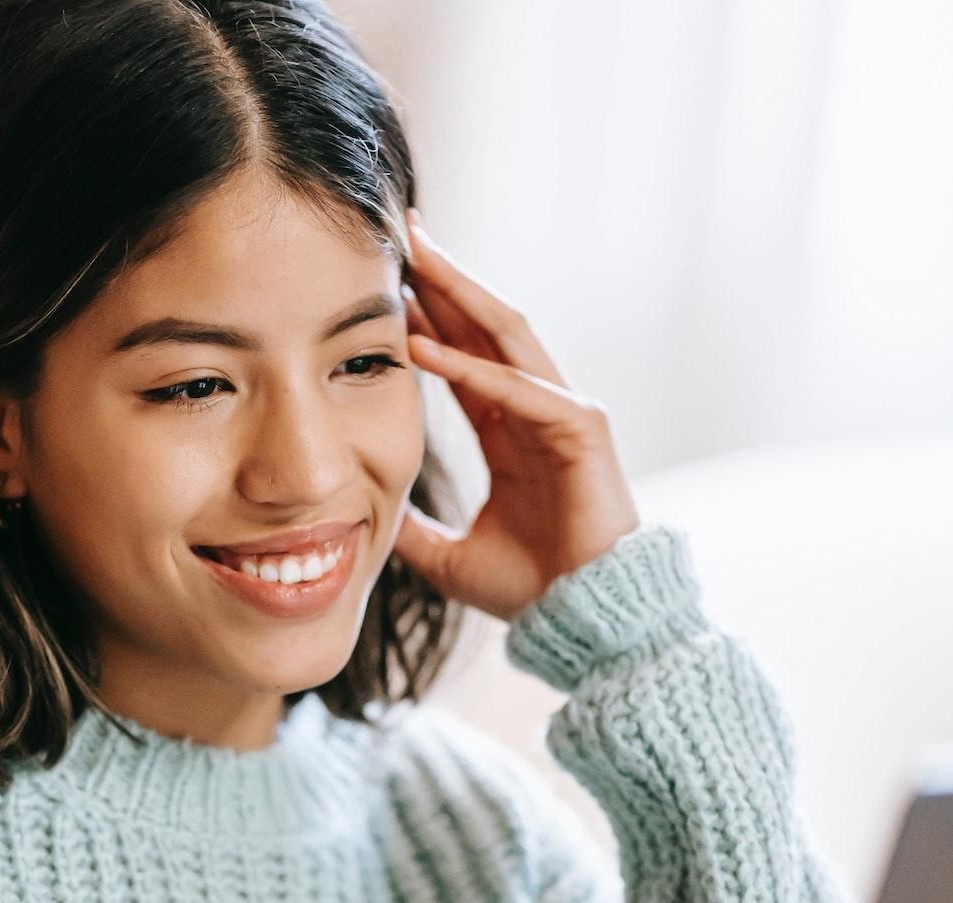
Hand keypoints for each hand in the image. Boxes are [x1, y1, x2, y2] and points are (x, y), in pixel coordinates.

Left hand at [395, 210, 639, 620]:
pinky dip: (471, 368)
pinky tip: (424, 346)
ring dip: (460, 294)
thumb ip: (413, 533)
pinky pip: (519, 389)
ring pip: (508, 337)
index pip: (466, 356)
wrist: (585, 622)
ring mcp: (564, 416)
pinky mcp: (582, 432)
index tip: (386, 281)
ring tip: (415, 256)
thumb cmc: (533, 592)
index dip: (429, 315)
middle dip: (445, 278)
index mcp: (512, 434)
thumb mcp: (450, 558)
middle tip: (402, 230)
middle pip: (487, 327)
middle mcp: (539, 413)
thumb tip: (367, 526)